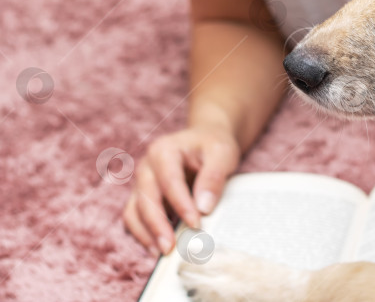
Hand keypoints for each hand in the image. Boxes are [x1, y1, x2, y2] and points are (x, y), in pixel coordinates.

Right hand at [123, 126, 239, 255]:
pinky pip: (134, 217)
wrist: (206, 140)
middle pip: (146, 198)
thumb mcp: (222, 154)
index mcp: (164, 151)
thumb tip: (203, 207)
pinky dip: (142, 233)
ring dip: (146, 233)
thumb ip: (213, 177)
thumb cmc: (213, 146)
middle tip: (171, 247)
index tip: (196, 224)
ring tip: (163, 252)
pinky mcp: (142, 196)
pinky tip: (156, 248)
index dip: (181, 205)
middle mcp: (147, 166)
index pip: (169, 181)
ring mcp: (142, 182)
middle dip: (158, 225)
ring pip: (134, 210)